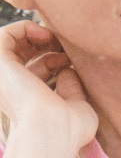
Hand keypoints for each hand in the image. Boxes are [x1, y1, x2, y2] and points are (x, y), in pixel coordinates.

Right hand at [0, 19, 96, 155]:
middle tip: (66, 46)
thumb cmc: (70, 127)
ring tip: (58, 39)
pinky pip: (6, 34)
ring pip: (14, 42)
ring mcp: (4, 75)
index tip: (73, 59)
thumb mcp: (76, 104)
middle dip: (46, 45)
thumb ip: (72, 85)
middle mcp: (13, 86)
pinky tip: (47, 35)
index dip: (54, 58)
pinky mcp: (0, 63)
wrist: (54, 130)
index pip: (36, 70)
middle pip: (24, 53)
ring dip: (38, 35)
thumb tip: (69, 69)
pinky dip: (26, 28)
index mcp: (28, 99)